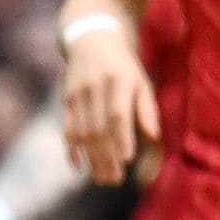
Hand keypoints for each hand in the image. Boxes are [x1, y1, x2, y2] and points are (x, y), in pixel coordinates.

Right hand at [58, 22, 157, 184]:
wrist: (91, 39)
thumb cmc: (124, 66)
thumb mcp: (141, 80)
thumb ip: (147, 109)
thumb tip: (154, 136)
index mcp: (117, 80)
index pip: (117, 113)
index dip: (121, 137)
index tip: (127, 160)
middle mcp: (94, 87)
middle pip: (98, 127)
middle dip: (106, 156)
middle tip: (114, 180)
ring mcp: (77, 94)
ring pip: (82, 132)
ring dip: (90, 158)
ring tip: (101, 179)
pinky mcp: (66, 100)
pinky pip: (67, 128)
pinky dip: (72, 149)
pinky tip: (78, 166)